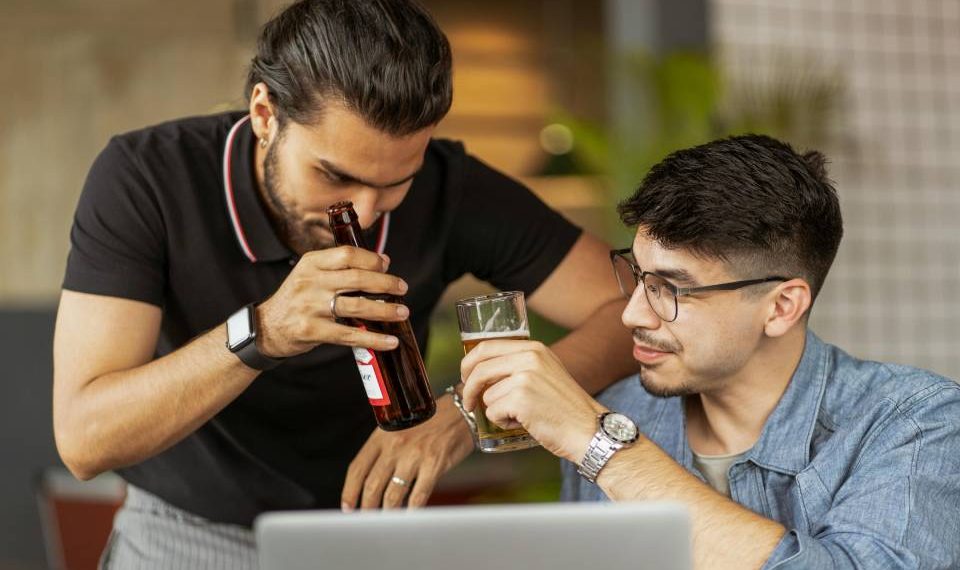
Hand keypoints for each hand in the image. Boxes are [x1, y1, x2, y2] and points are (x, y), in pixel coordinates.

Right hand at [256, 246, 409, 356]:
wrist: (267, 327)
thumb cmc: (297, 299)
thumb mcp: (311, 274)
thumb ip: (341, 267)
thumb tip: (383, 261)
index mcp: (311, 263)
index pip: (347, 254)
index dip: (371, 259)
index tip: (387, 265)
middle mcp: (310, 282)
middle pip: (356, 279)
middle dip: (385, 283)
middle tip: (402, 288)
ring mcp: (310, 306)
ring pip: (356, 306)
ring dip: (385, 310)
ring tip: (403, 313)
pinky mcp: (311, 330)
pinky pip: (349, 335)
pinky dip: (373, 338)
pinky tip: (390, 341)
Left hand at [341, 395, 474, 509]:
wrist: (459, 411)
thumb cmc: (428, 421)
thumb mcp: (398, 428)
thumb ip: (383, 450)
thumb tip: (370, 481)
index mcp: (382, 436)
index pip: (357, 468)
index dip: (349, 491)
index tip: (347, 507)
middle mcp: (395, 445)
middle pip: (372, 485)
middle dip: (367, 507)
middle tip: (366, 519)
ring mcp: (414, 455)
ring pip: (393, 494)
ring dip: (387, 512)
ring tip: (386, 521)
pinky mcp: (434, 464)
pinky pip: (418, 495)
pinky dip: (412, 510)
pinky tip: (409, 516)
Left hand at [460, 340, 604, 463]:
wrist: (589, 430)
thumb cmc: (565, 408)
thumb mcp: (547, 373)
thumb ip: (520, 365)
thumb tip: (481, 371)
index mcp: (534, 348)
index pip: (487, 346)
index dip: (469, 362)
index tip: (465, 376)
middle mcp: (529, 357)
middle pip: (479, 368)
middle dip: (468, 387)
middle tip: (469, 401)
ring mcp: (525, 377)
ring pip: (486, 395)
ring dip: (497, 411)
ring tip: (521, 416)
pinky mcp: (521, 399)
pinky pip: (493, 412)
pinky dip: (504, 422)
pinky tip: (525, 423)